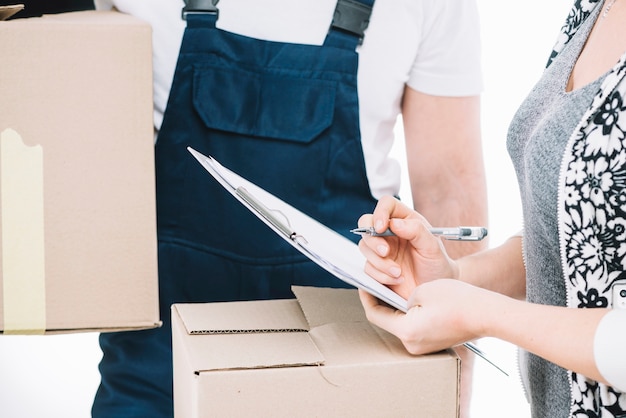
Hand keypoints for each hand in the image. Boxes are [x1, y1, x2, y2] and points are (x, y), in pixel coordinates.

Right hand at [357, 196, 457, 298]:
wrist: (435, 288)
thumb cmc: (437, 264)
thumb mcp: (432, 246)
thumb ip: (416, 231)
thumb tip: (394, 223)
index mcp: (405, 220)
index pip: (386, 205)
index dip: (380, 212)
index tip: (381, 227)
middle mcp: (390, 232)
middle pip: (366, 223)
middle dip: (373, 239)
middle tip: (385, 252)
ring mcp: (381, 249)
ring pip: (365, 247)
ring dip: (379, 262)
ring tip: (398, 272)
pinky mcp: (377, 267)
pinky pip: (368, 268)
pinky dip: (381, 275)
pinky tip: (397, 279)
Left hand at [359, 279, 491, 354]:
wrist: (485, 313)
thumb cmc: (457, 299)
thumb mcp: (421, 290)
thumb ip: (402, 297)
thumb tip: (401, 303)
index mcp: (406, 331)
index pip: (376, 315)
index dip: (367, 297)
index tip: (365, 284)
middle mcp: (412, 344)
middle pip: (388, 321)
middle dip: (383, 302)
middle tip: (380, 284)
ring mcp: (423, 347)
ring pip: (401, 325)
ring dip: (397, 309)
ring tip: (397, 289)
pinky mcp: (433, 344)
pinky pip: (415, 328)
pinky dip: (411, 315)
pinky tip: (416, 302)